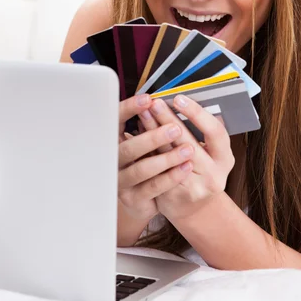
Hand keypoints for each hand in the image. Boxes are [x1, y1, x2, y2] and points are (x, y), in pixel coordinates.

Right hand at [118, 94, 194, 220]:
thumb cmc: (144, 161)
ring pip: (140, 170)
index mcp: (113, 140)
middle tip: (175, 128)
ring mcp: (121, 181)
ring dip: (165, 159)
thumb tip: (158, 100)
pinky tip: (186, 167)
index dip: (129, 109)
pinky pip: (152, 187)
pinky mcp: (132, 198)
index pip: (114, 121)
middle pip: (127, 148)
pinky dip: (170, 177)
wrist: (139, 200)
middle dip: (152, 137)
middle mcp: (113, 161)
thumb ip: (146, 123)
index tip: (148, 100)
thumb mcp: (142, 141)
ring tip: (188, 149)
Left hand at [138, 95, 234, 221]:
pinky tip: (136, 136)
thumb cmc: (201, 174)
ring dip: (153, 132)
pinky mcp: (172, 197)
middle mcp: (214, 175)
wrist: (194, 209)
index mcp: (226, 159)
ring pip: (168, 156)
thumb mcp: (212, 154)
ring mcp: (194, 189)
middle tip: (155, 102)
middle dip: (168, 120)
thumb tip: (181, 102)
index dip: (197, 114)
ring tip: (143, 113)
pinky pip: (156, 170)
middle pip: (188, 143)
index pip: (215, 132)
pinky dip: (146, 151)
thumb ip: (202, 133)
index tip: (179, 99)